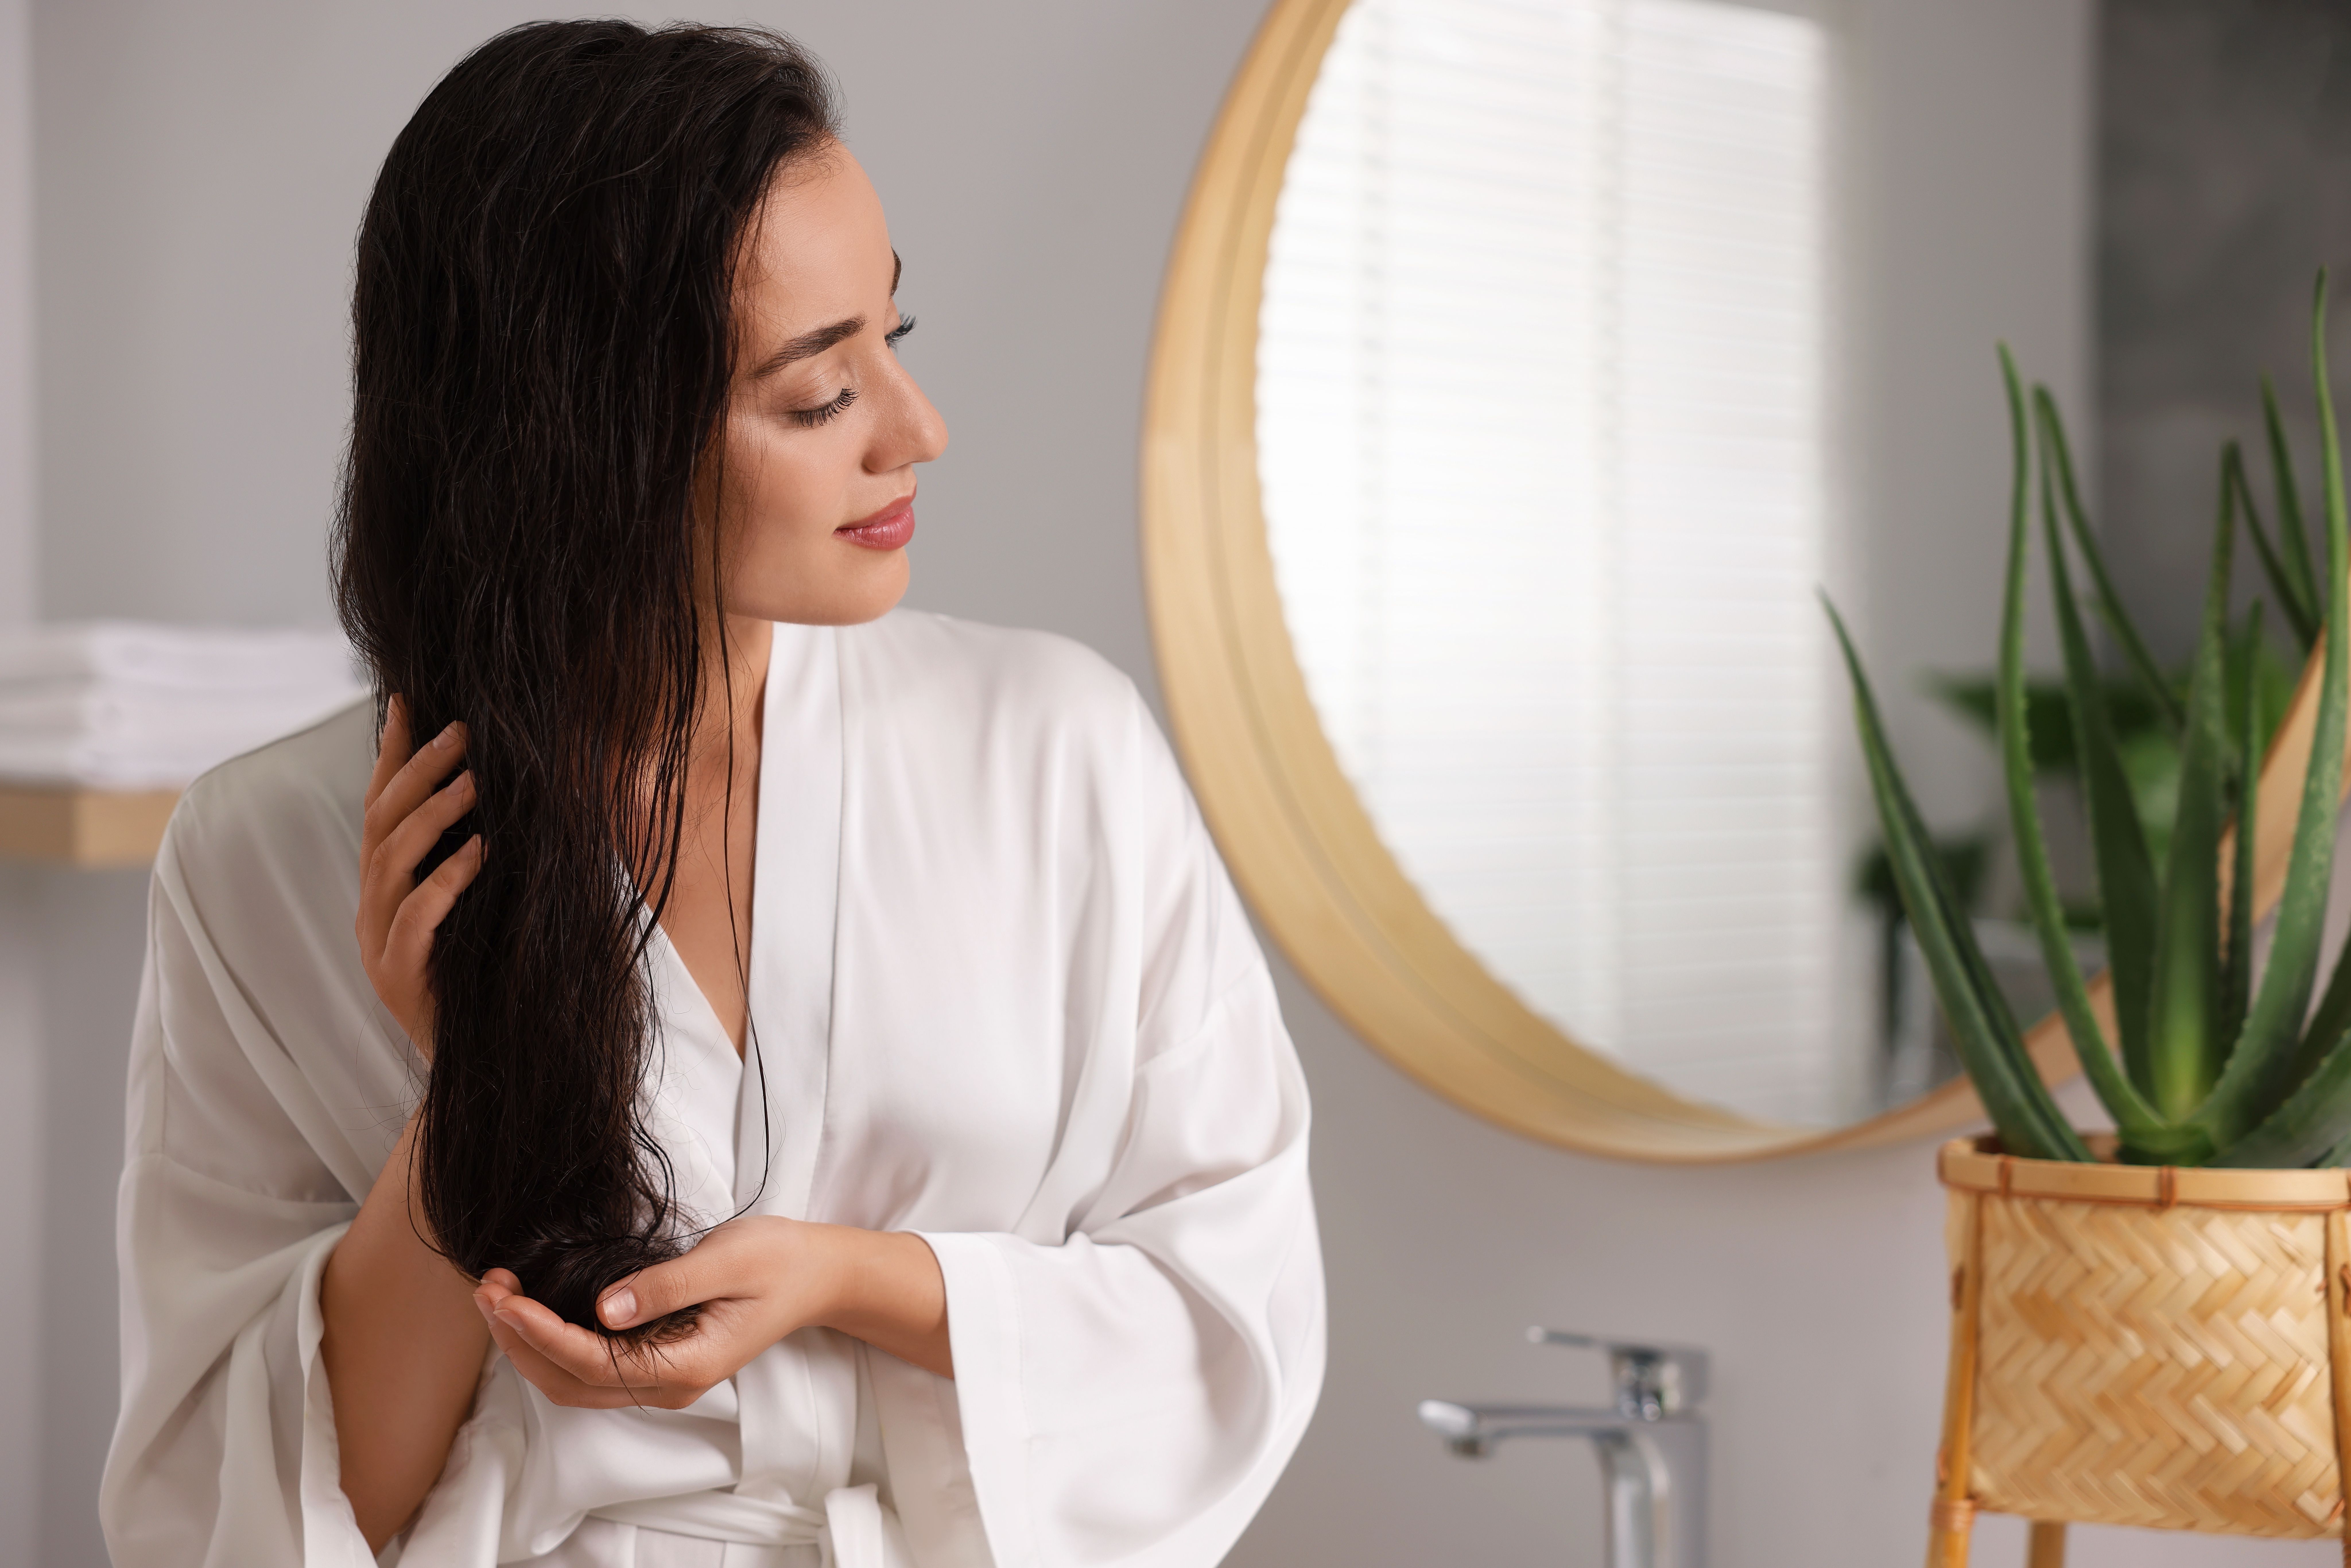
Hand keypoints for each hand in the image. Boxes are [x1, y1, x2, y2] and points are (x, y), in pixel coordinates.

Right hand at [358, 695, 481, 1053]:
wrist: (475, 1060)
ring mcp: (378, 942)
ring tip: (474, 780)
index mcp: (385, 889)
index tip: (408, 701)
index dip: (392, 754)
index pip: (381, 807)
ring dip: (433, 815)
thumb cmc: (482, 977)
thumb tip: (501, 796)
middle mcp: (373, 908)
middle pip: (382, 823)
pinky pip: (417, 915)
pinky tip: (481, 851)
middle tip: (460, 731)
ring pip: (392, 861)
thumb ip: (470, 855)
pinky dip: (448, 878)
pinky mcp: (397, 974)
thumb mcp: (476, 905)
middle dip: (417, 772)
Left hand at [473, 1218, 950, 1406]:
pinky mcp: (658, 1360)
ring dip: (528, 1344)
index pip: (590, 1358)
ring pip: (573, 1380)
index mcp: (684, 1366)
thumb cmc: (779, 1261)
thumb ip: (666, 1285)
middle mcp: (668, 1384)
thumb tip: (605, 1306)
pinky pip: (590, 1366)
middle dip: (518, 1339)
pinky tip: (534, 1308)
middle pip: (568, 1381)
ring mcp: (662, 1378)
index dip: (538, 1330)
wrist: (818, 1275)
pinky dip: (552, 1342)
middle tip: (487, 1288)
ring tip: (498, 1296)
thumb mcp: (727, 1261)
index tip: (503, 1293)